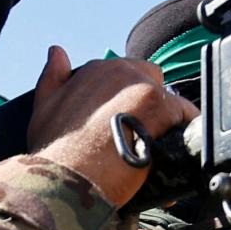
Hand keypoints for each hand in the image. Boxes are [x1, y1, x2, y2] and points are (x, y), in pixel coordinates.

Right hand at [28, 47, 198, 206]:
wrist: (67, 178)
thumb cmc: (54, 151)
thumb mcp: (43, 106)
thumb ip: (53, 76)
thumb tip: (56, 51)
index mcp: (96, 69)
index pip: (126, 74)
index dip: (129, 101)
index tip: (127, 121)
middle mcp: (121, 71)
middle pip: (153, 81)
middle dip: (152, 106)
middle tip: (143, 135)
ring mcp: (144, 88)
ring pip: (171, 100)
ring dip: (166, 123)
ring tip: (156, 150)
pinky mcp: (162, 109)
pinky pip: (187, 116)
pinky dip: (183, 135)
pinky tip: (172, 155)